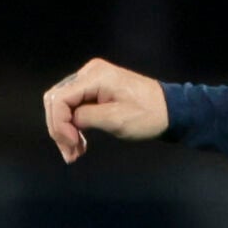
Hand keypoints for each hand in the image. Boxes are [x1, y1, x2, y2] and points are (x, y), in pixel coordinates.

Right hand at [42, 57, 168, 163]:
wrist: (170, 110)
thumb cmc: (147, 114)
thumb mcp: (116, 119)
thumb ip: (85, 118)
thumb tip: (67, 122)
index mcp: (95, 75)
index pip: (59, 98)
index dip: (58, 123)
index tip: (71, 143)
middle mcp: (90, 72)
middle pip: (57, 101)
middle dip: (59, 129)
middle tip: (69, 153)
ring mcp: (92, 79)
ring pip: (63, 106)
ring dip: (65, 130)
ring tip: (73, 154)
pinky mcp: (95, 89)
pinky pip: (75, 106)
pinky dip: (74, 126)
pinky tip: (79, 144)